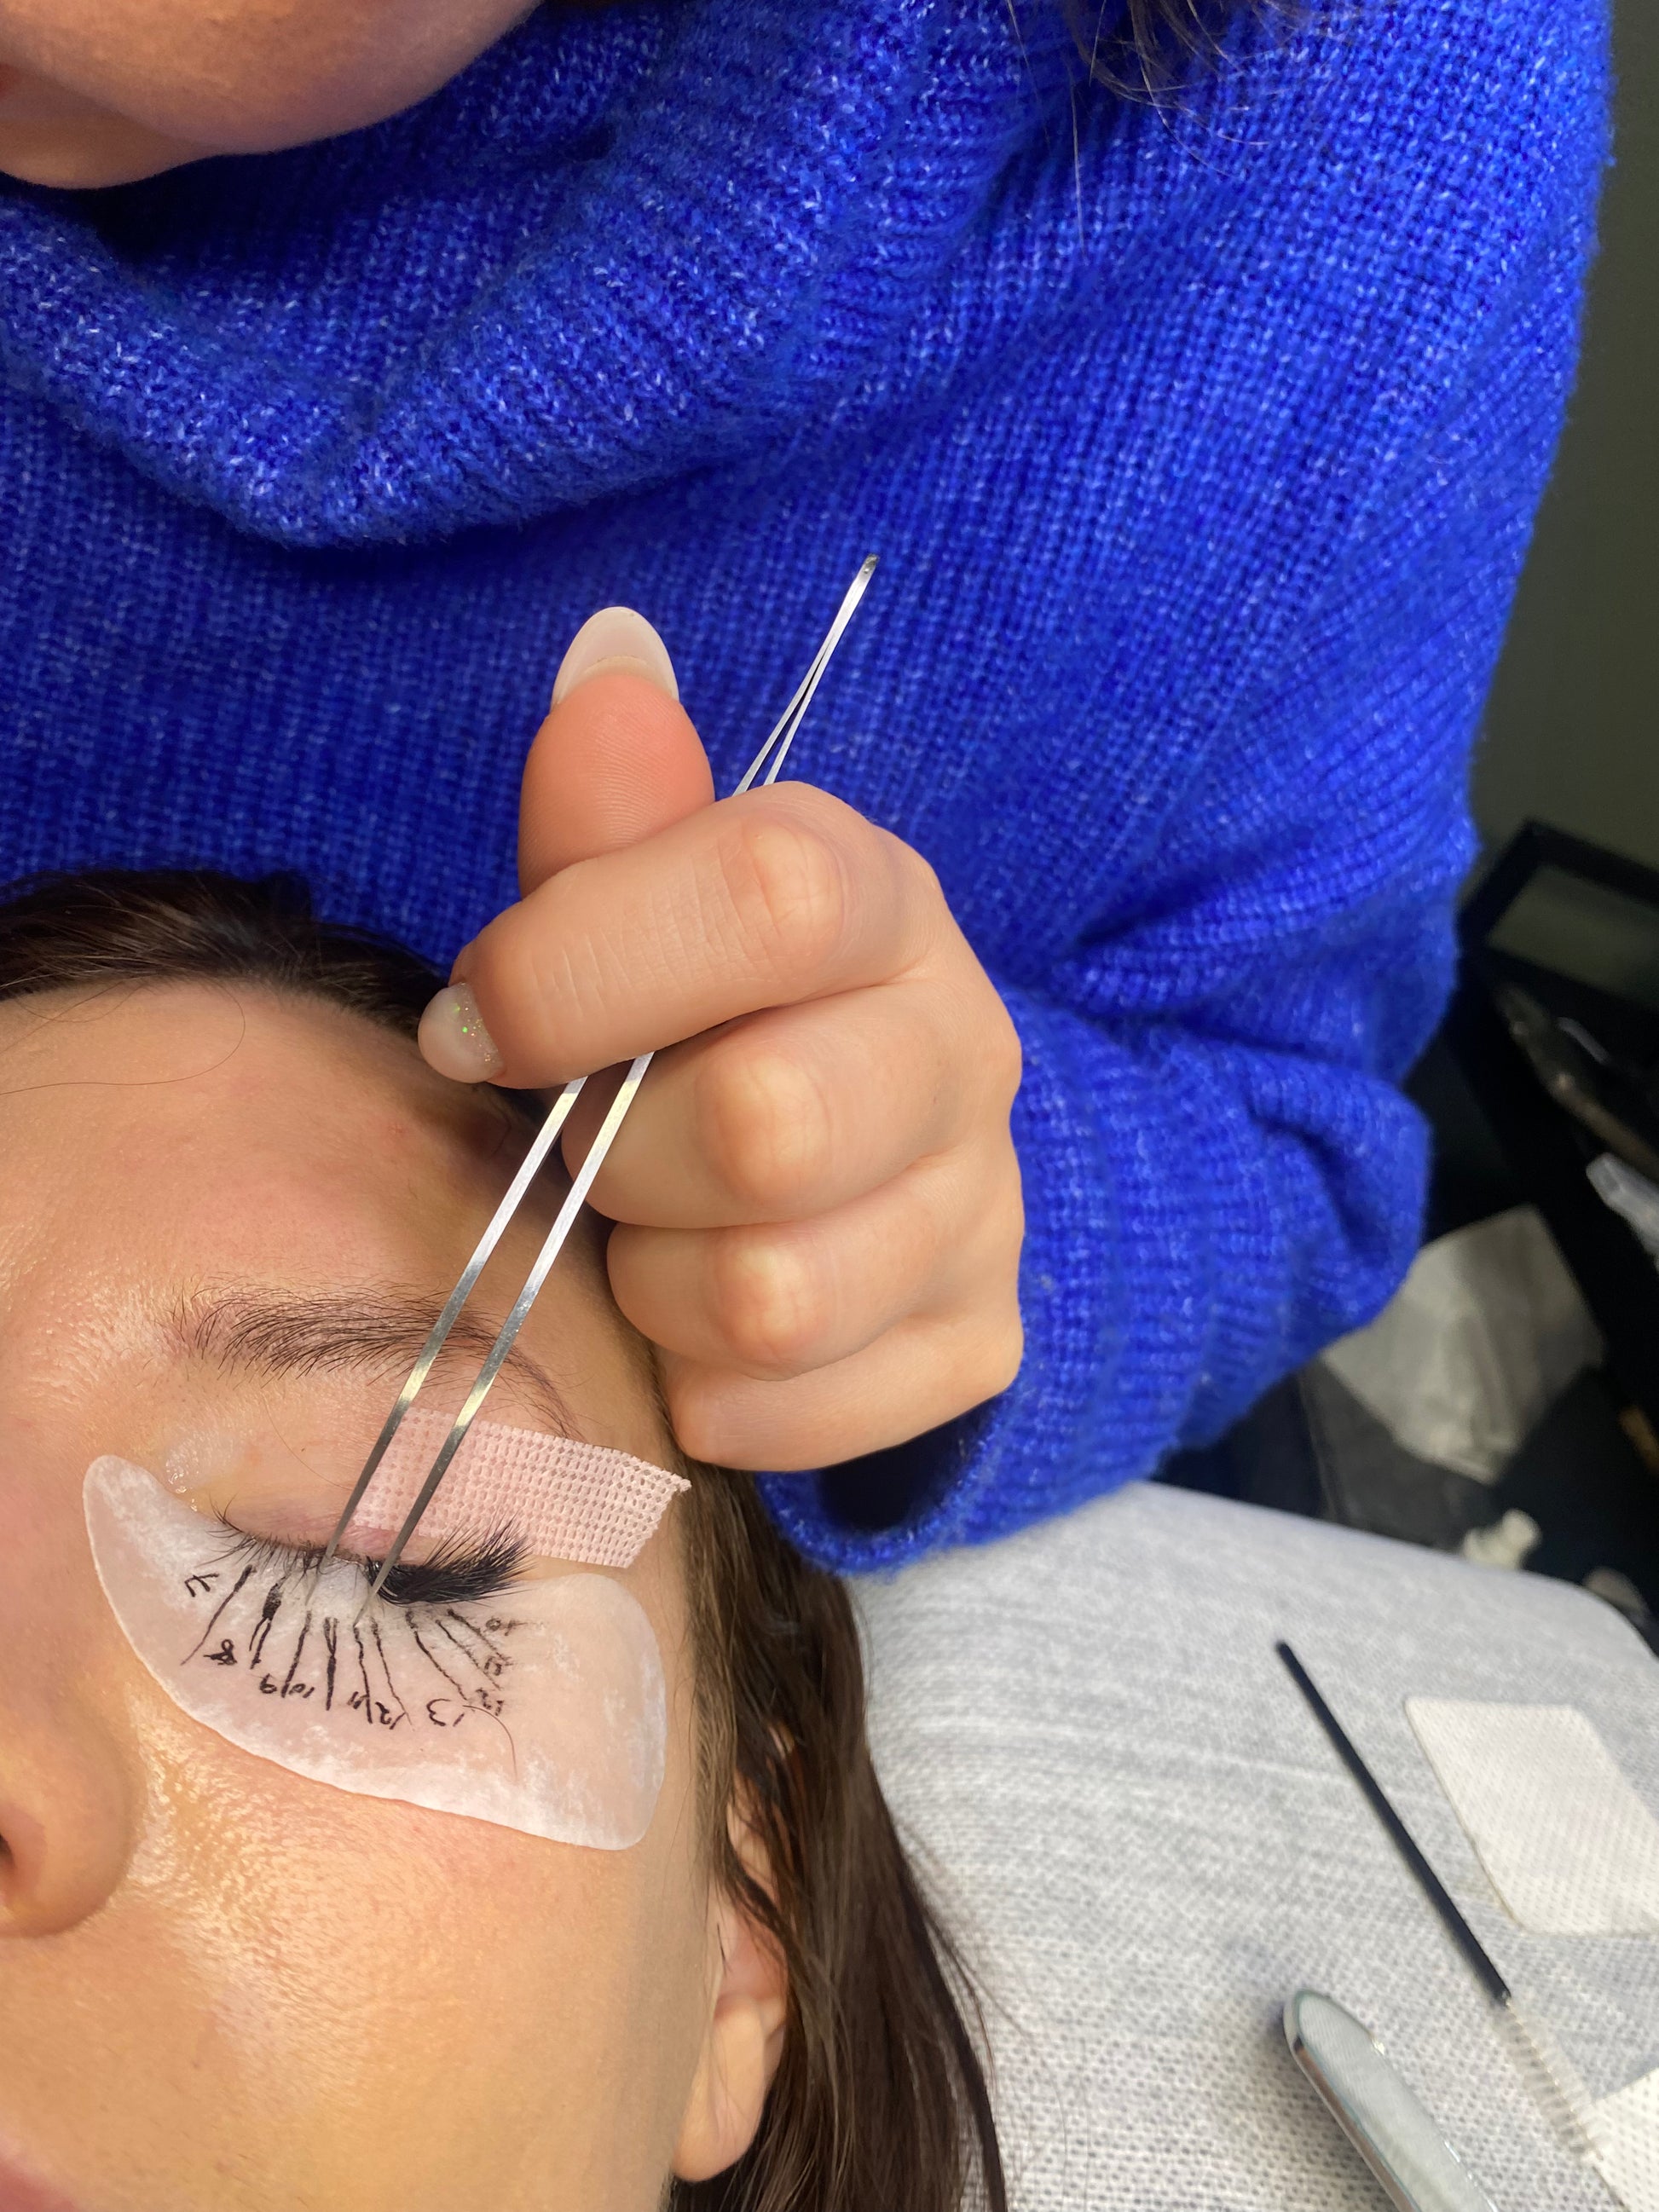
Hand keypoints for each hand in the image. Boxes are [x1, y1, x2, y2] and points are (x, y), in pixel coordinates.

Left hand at [420, 608, 1023, 1471]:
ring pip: (773, 1298)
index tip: (474, 1022)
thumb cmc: (702, 1025)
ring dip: (656, 1287)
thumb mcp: (643, 910)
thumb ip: (612, 818)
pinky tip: (701, 1334)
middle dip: (620, 1158)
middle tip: (589, 1152)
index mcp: (880, 905)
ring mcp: (988, 1208)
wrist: (848, 1172)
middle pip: (771, 1125)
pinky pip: (799, 1416)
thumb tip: (605, 658)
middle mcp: (966, 1048)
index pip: (770, 894)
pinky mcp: (979, 1344)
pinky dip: (708, 1395)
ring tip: (651, 1245)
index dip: (582, 967)